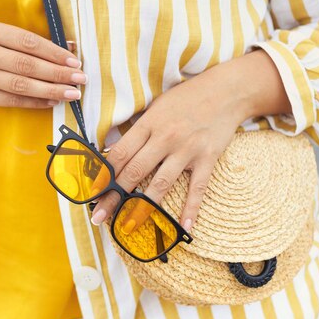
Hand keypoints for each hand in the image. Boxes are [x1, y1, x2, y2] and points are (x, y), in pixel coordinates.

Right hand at [0, 22, 85, 107]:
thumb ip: (34, 43)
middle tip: (79, 80)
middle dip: (57, 74)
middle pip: (26, 66)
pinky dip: (35, 102)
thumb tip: (70, 49)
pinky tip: (52, 101)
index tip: (74, 62)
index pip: (29, 42)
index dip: (54, 53)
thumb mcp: (4, 36)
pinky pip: (12, 100)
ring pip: (20, 86)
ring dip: (50, 91)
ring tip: (71, 93)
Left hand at [90, 50, 291, 232]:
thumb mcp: (156, 107)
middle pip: (134, 172)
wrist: (227, 90)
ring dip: (142, 208)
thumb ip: (137, 131)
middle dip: (113, 197)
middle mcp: (165, 138)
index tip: (92, 193)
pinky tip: (184, 228)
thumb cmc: (186, 98)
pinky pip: (198, 189)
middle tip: (99, 217)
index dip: (103, 175)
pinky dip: (191, 209)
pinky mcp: (207, 158)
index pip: (120, 153)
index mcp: (149, 124)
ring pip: (161, 184)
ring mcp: (187, 150)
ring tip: (127, 227)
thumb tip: (113, 153)